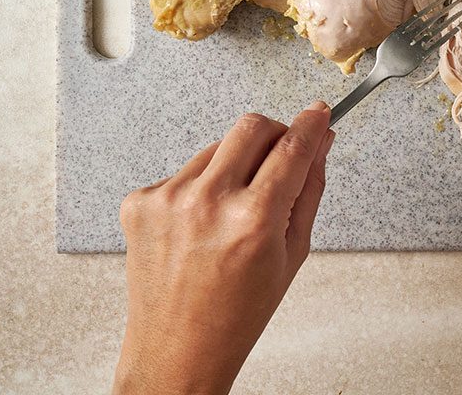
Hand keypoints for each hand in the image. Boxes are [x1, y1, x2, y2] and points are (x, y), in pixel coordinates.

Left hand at [113, 104, 334, 394]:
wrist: (178, 350)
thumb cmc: (238, 312)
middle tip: (281, 154)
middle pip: (251, 126)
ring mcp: (169, 199)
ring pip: (218, 146)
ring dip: (236, 164)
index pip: (292, 147)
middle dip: (274, 132)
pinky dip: (202, 186)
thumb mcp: (293, 252)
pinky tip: (202, 224)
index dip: (311, 124)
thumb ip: (309, 188)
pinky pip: (185, 170)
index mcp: (254, 220)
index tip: (319, 111)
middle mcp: (208, 202)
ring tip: (234, 211)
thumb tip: (320, 142)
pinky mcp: (141, 201)